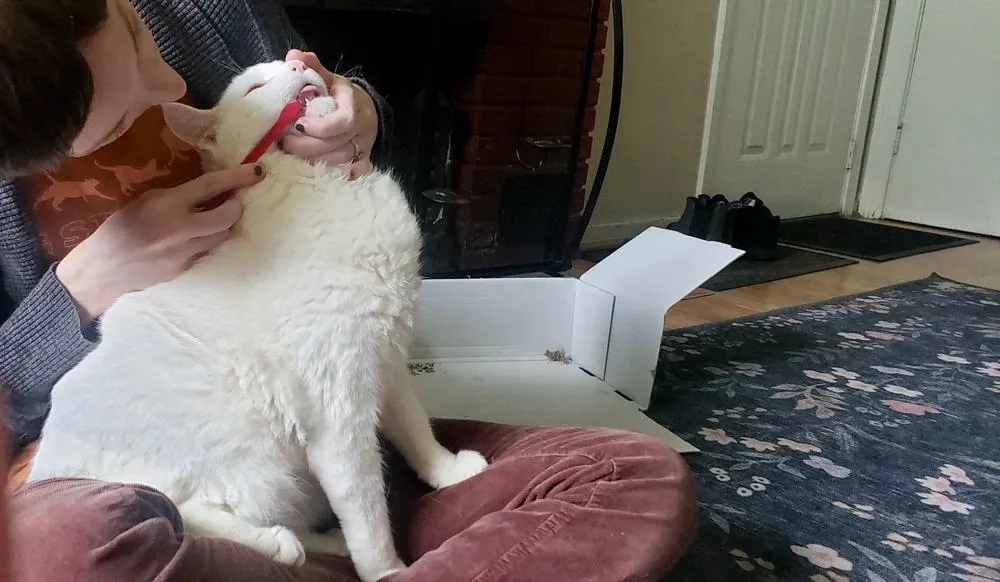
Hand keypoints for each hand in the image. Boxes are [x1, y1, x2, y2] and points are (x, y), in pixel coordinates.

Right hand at [55, 164, 265, 321]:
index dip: (237, 177)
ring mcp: (185, 252)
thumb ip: (177, 195)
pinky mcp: (185, 268)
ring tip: (217, 216)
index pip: (211, 186)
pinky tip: (196, 237)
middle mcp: (181, 229)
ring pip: (222, 235)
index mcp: (167, 204)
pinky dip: (207, 240)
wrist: (104, 268)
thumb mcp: (145, 200)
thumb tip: (208, 190)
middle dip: (237, 206)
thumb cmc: (120, 227)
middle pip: (228, 216)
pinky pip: (206, 250)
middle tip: (234, 199)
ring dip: (225, 224)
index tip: (257, 171)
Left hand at [281, 49, 377, 178]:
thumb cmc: (340, 94)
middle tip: (285, 144)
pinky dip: (340, 174)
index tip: (298, 125)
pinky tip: (321, 173)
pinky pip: (355, 172)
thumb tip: (293, 56)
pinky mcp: (364, 159)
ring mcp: (364, 145)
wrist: (364, 109)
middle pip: (338, 144)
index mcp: (354, 103)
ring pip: (341, 160)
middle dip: (309, 146)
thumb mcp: (328, 78)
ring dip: (315, 161)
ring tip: (292, 157)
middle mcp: (362, 127)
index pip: (344, 119)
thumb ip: (311, 68)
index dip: (321, 127)